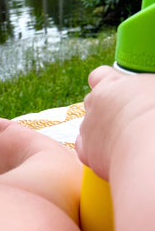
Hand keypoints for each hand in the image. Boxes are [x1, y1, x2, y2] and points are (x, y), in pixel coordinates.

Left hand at [75, 65, 154, 179]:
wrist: (149, 147)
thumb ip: (146, 88)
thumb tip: (148, 92)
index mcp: (112, 83)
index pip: (99, 76)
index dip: (106, 82)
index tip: (118, 91)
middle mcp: (94, 102)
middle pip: (93, 101)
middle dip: (106, 109)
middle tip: (129, 120)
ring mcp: (87, 126)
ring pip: (88, 126)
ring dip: (102, 132)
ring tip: (126, 140)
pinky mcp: (85, 150)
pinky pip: (83, 148)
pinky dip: (94, 152)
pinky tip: (112, 154)